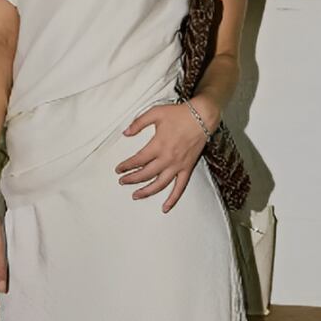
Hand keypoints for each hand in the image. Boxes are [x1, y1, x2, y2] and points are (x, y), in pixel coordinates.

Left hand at [116, 98, 217, 213]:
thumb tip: (125, 133)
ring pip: (160, 184)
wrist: (202, 117)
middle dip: (131, 179)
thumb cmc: (179, 114)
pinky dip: (173, 199)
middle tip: (122, 181)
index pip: (137, 160)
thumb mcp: (155, 113)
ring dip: (146, 192)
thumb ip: (138, 123)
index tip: (119, 169)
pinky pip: (180, 187)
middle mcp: (167, 158)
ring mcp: (178, 165)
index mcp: (158, 145)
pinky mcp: (187, 168)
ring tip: (135, 195)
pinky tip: (165, 207)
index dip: (126, 166)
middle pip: (145, 174)